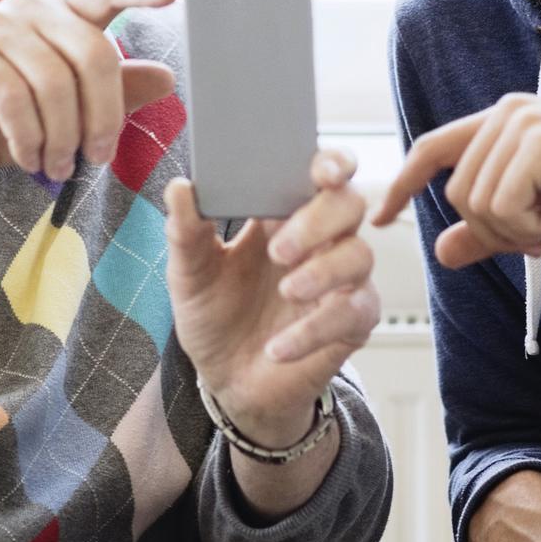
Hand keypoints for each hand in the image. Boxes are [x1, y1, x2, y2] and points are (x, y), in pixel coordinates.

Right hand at [0, 0, 176, 197]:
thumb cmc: (13, 121)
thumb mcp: (74, 110)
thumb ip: (117, 91)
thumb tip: (168, 79)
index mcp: (62, 10)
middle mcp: (30, 5)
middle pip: (93, 54)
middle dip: (102, 117)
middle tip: (96, 159)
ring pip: (54, 83)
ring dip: (63, 137)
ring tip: (59, 167)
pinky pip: (14, 99)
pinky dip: (29, 138)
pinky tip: (30, 159)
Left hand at [164, 150, 378, 447]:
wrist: (225, 379)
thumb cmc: (213, 313)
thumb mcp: (189, 272)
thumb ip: (185, 231)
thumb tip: (180, 188)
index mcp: (284, 212)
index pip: (322, 171)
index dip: (333, 162)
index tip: (323, 170)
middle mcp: (320, 239)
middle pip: (349, 204)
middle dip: (319, 219)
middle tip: (279, 249)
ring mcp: (340, 280)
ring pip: (360, 254)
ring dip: (323, 271)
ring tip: (286, 291)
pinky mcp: (351, 323)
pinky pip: (351, 313)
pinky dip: (313, 330)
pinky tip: (278, 347)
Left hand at [373, 94, 540, 267]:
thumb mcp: (539, 216)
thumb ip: (490, 230)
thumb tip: (441, 252)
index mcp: (498, 123)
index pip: (431, 149)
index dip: (403, 185)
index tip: (383, 219)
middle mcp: (503, 114)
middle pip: (457, 194)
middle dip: (493, 230)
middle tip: (539, 235)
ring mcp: (518, 122)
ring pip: (476, 202)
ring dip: (517, 230)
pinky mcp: (536, 141)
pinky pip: (503, 204)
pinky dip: (530, 226)